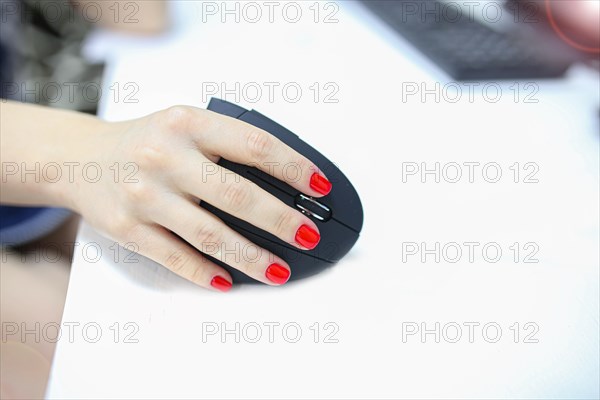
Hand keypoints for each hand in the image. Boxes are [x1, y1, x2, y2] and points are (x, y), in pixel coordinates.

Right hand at [69, 106, 331, 290]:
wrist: (82, 158)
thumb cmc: (149, 141)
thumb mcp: (185, 124)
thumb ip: (228, 141)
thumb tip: (288, 180)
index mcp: (188, 124)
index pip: (254, 145)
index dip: (293, 167)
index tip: (320, 186)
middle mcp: (164, 156)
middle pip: (236, 194)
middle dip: (280, 220)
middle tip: (308, 235)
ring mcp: (143, 194)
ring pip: (208, 234)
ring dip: (250, 257)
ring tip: (279, 271)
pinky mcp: (126, 227)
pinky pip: (173, 257)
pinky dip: (205, 272)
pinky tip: (229, 281)